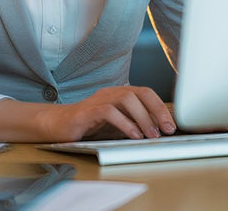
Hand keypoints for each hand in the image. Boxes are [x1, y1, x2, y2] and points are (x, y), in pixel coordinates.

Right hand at [38, 86, 176, 141]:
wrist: (55, 125)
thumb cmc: (86, 125)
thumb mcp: (114, 123)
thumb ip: (132, 123)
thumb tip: (157, 132)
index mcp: (117, 94)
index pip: (145, 93)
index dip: (161, 107)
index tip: (171, 125)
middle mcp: (109, 93)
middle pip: (139, 92)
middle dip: (157, 110)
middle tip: (166, 130)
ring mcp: (97, 100)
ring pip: (126, 99)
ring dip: (143, 117)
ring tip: (151, 135)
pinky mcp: (86, 112)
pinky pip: (109, 112)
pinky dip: (124, 123)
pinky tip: (133, 135)